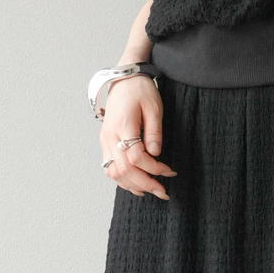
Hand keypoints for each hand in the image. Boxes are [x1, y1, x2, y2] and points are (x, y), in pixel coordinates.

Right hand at [100, 76, 176, 198]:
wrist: (123, 80)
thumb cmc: (140, 91)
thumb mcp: (154, 107)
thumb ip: (155, 132)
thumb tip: (155, 154)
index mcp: (122, 126)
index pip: (136, 157)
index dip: (153, 168)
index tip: (169, 171)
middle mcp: (109, 136)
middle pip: (124, 170)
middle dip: (145, 184)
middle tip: (162, 192)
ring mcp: (104, 141)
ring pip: (114, 173)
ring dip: (132, 186)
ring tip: (150, 191)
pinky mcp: (104, 143)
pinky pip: (109, 168)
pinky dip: (122, 180)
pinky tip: (135, 185)